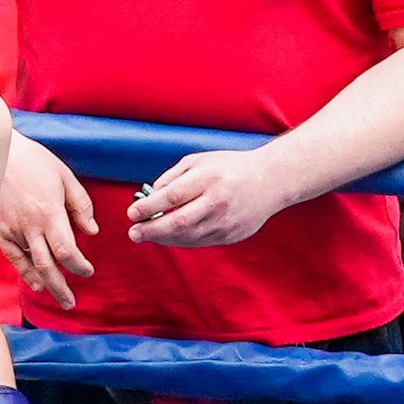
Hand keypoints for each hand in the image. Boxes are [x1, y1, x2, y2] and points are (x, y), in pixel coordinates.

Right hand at [0, 137, 97, 309]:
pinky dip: (24, 273)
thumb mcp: (64, 176)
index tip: (88, 271)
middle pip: (47, 266)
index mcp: (49, 213)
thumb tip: (91, 231)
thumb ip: (80, 205)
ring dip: (45, 284)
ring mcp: (10, 229)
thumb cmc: (33, 160)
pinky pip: (12, 258)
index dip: (78, 266)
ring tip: (58, 298)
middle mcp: (29, 226)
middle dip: (62, 287)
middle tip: (71, 302)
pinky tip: (35, 285)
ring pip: (30, 265)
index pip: (66, 251)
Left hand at [129, 148, 295, 247]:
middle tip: (134, 232)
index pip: (172, 197)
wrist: (271, 181)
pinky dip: (181, 241)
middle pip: (178, 222)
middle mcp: (218, 201)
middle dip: (151, 230)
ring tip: (146, 235)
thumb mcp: (199, 161)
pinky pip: (200, 242)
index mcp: (209, 178)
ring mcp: (226, 221)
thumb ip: (172, 177)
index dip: (148, 207)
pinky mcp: (231, 235)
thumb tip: (149, 198)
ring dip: (163, 238)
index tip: (132, 213)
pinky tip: (168, 237)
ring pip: (188, 237)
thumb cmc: (230, 167)